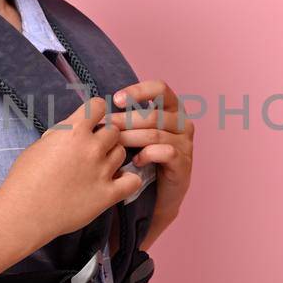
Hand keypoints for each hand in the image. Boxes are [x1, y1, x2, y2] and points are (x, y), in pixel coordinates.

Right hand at [0, 95, 145, 244]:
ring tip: (98, 167)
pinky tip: (116, 182)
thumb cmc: (25, 179)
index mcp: (73, 132)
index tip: (91, 122)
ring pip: (121, 152)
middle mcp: (91, 148)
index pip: (99, 106)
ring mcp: (101, 171)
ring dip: (112, 157)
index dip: (95, 113)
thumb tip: (78, 127)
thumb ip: (63, 132)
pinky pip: (132, 181)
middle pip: (114, 130)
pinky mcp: (108, 194)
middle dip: (104, 137)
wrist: (24, 213)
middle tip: (92, 149)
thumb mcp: (40, 144)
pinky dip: (128, 180)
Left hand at [110, 79, 193, 248]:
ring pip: (155, 133)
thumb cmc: (142, 157)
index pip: (160, 88)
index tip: (116, 100)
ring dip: (131, 138)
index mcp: (173, 108)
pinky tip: (135, 160)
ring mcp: (186, 143)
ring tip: (114, 144)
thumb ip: (125, 118)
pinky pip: (165, 152)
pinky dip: (146, 154)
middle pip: (154, 114)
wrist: (158, 194)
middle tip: (107, 127)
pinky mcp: (184, 163)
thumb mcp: (134, 133)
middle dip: (127, 120)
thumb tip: (95, 106)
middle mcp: (183, 122)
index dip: (139, 91)